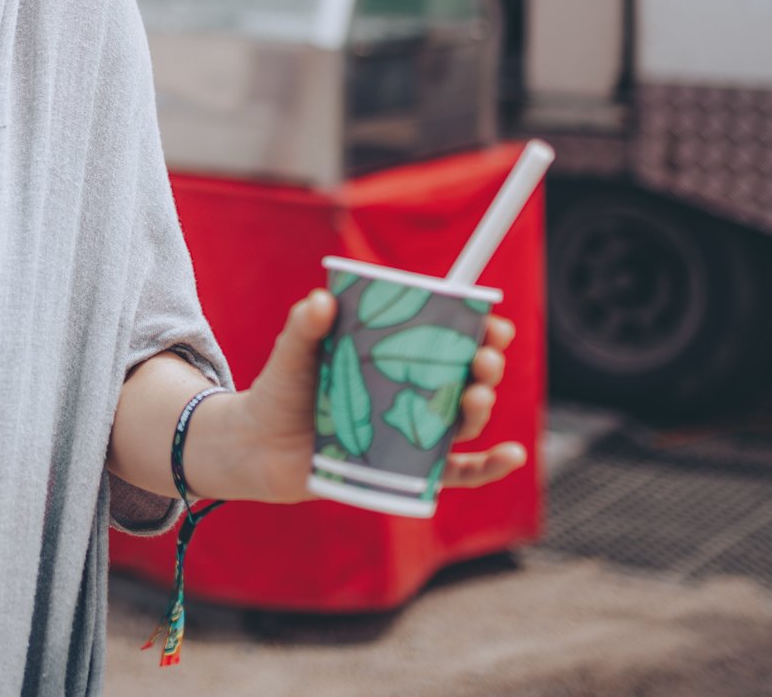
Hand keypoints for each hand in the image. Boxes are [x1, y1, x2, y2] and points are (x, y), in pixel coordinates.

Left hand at [201, 289, 526, 503]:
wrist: (259, 446)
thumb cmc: (282, 392)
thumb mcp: (293, 354)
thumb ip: (304, 327)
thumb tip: (322, 299)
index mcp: (394, 358)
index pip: (447, 340)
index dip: (478, 330)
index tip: (494, 321)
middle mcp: (411, 394)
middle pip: (464, 377)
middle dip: (486, 366)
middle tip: (485, 358)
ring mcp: (411, 433)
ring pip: (461, 421)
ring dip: (481, 408)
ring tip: (476, 396)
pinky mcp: (405, 471)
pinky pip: (454, 472)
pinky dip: (487, 468)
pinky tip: (513, 455)